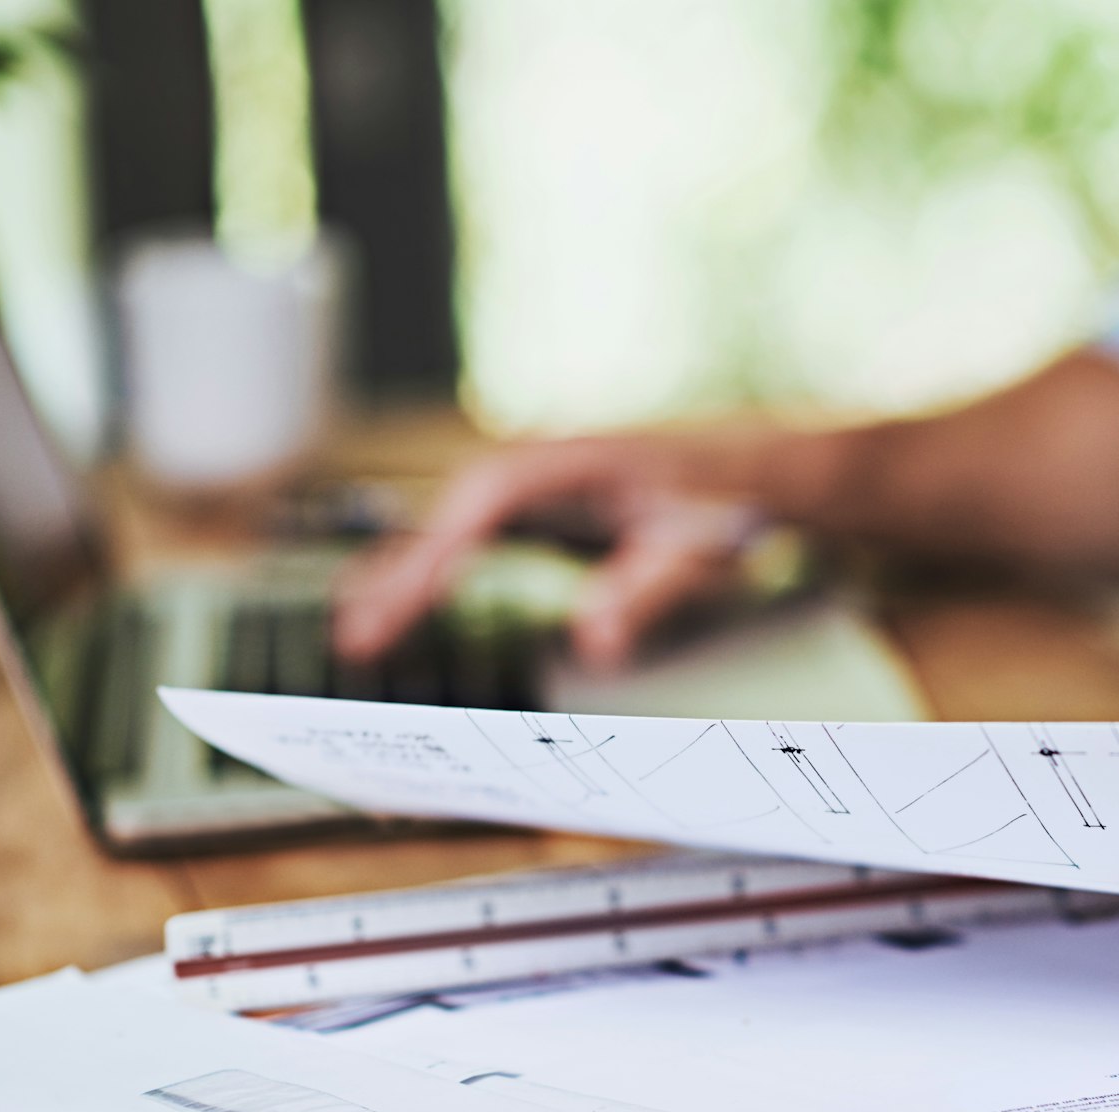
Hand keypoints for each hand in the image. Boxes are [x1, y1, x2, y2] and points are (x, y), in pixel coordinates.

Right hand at [332, 434, 766, 668]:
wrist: (765, 469)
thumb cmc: (729, 504)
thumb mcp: (697, 549)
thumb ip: (647, 591)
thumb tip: (595, 639)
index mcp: (566, 465)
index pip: (476, 511)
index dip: (426, 563)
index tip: (388, 613)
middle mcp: (543, 466)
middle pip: (448, 517)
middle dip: (397, 575)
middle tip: (353, 639)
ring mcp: (544, 483)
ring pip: (455, 524)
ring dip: (408, 570)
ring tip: (358, 625)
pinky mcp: (552, 506)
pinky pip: (479, 535)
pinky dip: (441, 566)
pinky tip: (414, 601)